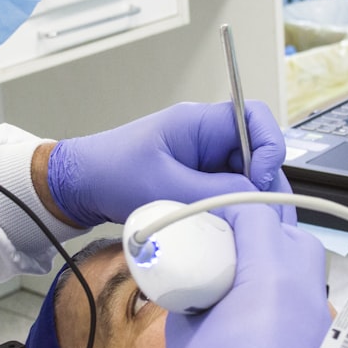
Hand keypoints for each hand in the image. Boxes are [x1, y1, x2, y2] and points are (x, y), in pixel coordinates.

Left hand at [47, 101, 294, 226]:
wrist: (79, 185)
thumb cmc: (111, 174)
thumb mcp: (164, 186)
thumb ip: (213, 192)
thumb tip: (255, 201)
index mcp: (200, 122)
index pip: (255, 119)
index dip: (269, 149)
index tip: (258, 183)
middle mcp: (206, 137)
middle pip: (257, 153)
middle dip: (260, 185)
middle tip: (255, 217)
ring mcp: (203, 159)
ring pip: (244, 177)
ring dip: (245, 201)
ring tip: (238, 227)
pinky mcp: (197, 180)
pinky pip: (227, 192)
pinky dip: (229, 210)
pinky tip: (223, 228)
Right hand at [164, 205, 341, 347]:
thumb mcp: (184, 331)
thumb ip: (194, 295)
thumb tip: (194, 287)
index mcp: (268, 277)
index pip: (257, 216)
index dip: (234, 210)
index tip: (219, 219)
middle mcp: (305, 295)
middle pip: (295, 238)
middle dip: (268, 234)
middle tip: (238, 250)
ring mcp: (323, 326)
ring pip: (311, 276)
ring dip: (285, 272)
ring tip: (252, 291)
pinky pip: (316, 316)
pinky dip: (295, 311)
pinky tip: (269, 331)